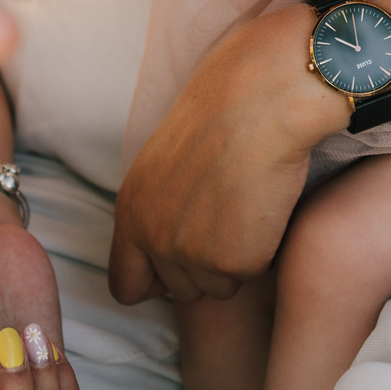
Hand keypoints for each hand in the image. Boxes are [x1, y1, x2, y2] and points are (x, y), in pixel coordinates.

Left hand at [107, 4, 337, 304]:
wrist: (260, 100)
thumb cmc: (222, 112)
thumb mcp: (165, 162)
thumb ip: (159, 208)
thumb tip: (169, 241)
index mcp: (131, 212)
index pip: (126, 284)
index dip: (155, 280)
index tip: (180, 260)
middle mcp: (153, 240)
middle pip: (181, 289)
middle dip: (205, 265)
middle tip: (228, 215)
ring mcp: (191, 256)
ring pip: (219, 285)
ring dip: (235, 257)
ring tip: (246, 205)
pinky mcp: (233, 262)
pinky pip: (252, 271)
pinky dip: (263, 247)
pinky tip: (264, 204)